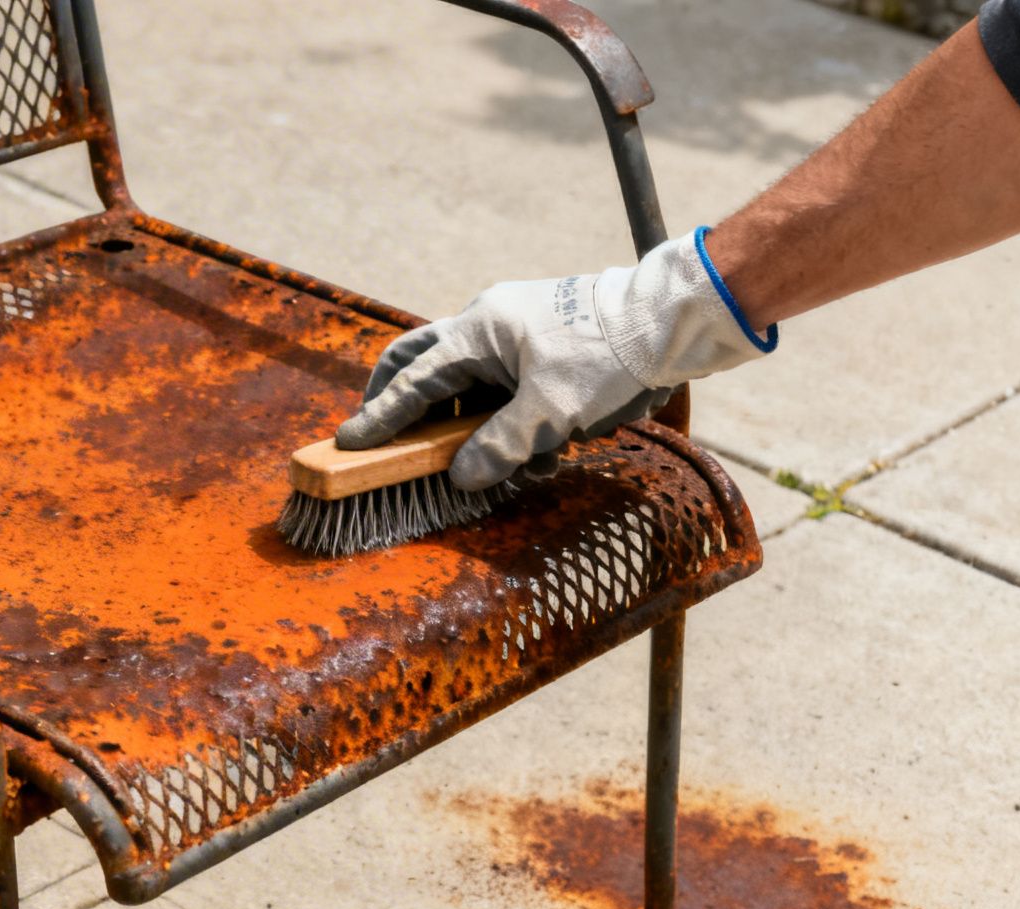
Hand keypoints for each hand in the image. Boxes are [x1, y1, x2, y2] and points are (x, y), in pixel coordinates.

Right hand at [337, 229, 775, 489]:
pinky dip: (497, 416)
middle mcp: (487, 324)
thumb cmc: (610, 357)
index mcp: (479, 332)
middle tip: (378, 432)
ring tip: (469, 458)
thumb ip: (501, 446)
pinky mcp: (541, 345)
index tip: (348, 444)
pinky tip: (525, 450)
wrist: (671, 320)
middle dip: (395, 397)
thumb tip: (461, 477)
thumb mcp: (553, 411)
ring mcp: (514, 332)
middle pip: (420, 359)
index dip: (380, 416)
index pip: (414, 381)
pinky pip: (501, 383)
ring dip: (458, 418)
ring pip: (463, 377)